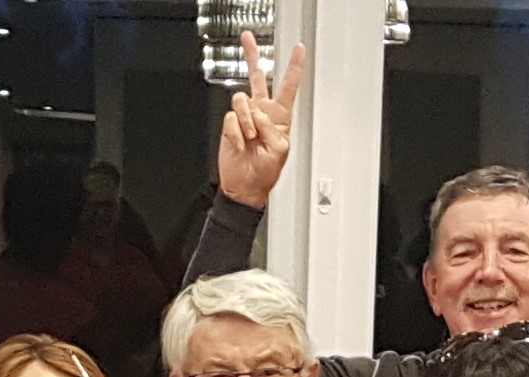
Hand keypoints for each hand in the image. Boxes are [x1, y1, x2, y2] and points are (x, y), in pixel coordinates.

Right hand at [216, 31, 306, 209]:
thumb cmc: (265, 172)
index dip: (294, 67)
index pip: (289, 86)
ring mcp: (245, 117)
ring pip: (243, 100)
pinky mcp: (230, 124)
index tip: (299, 49)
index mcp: (281, 117)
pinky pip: (231, 118)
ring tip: (249, 138)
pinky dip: (236, 131)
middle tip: (248, 38)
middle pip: (258, 77)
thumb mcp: (280, 150)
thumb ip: (272, 127)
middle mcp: (262, 112)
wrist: (244, 186)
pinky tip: (240, 142)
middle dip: (253, 56)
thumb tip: (258, 115)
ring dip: (247, 121)